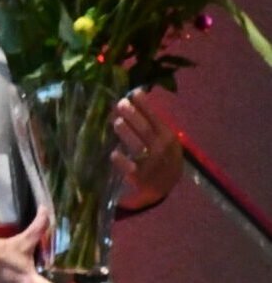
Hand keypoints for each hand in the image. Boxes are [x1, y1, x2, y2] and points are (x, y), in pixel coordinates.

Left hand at [112, 91, 183, 209]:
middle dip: (132, 115)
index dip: (145, 105)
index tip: (134, 93)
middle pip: (145, 130)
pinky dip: (121, 160)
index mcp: (168, 138)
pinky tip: (114, 153)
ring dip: (126, 133)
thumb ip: (151, 125)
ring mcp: (151, 165)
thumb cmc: (159, 159)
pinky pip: (128, 168)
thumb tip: (131, 101)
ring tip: (116, 122)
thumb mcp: (162, 141)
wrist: (161, 189)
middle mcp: (161, 151)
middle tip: (120, 104)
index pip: (156, 119)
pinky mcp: (139, 179)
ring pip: (137, 147)